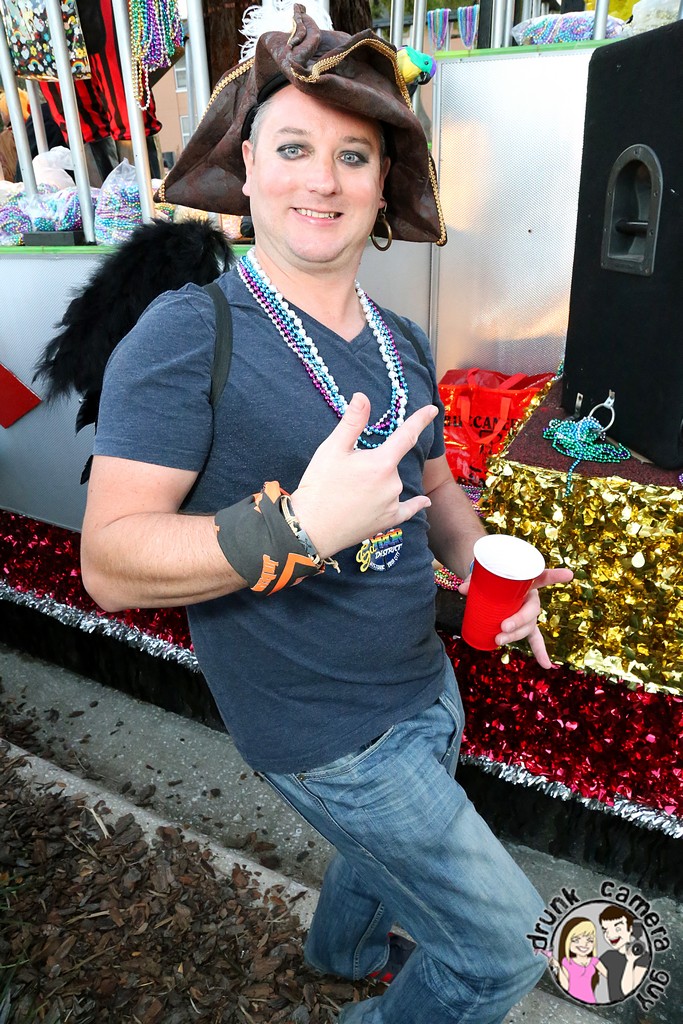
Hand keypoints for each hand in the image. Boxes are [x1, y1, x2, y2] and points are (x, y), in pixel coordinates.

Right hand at [291, 392, 437, 559]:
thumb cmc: (319, 486)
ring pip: (392, 484)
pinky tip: (425, 503)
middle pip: (390, 463)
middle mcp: (393, 483)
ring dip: (379, 482)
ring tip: (350, 492)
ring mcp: (393, 504)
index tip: (432, 409)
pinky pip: (407, 509)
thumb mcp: (332, 449)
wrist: (312, 528)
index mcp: (382, 463)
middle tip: (347, 473)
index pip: (406, 435)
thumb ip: (352, 422)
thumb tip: (363, 396)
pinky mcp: (389, 521)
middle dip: (375, 462)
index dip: (420, 420)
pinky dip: (415, 505)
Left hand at [459, 567, 573, 668]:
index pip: (542, 576)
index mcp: (527, 581)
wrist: (489, 586)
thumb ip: (474, 580)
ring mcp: (529, 614)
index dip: (555, 575)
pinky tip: (545, 665)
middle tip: (503, 627)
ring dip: (515, 636)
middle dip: (519, 621)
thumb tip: (463, 590)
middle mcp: (532, 598)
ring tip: (498, 640)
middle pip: (532, 611)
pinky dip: (539, 652)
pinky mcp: (525, 626)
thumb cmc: (489, 578)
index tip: (569, 574)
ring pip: (528, 627)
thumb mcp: (481, 576)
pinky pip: (534, 639)